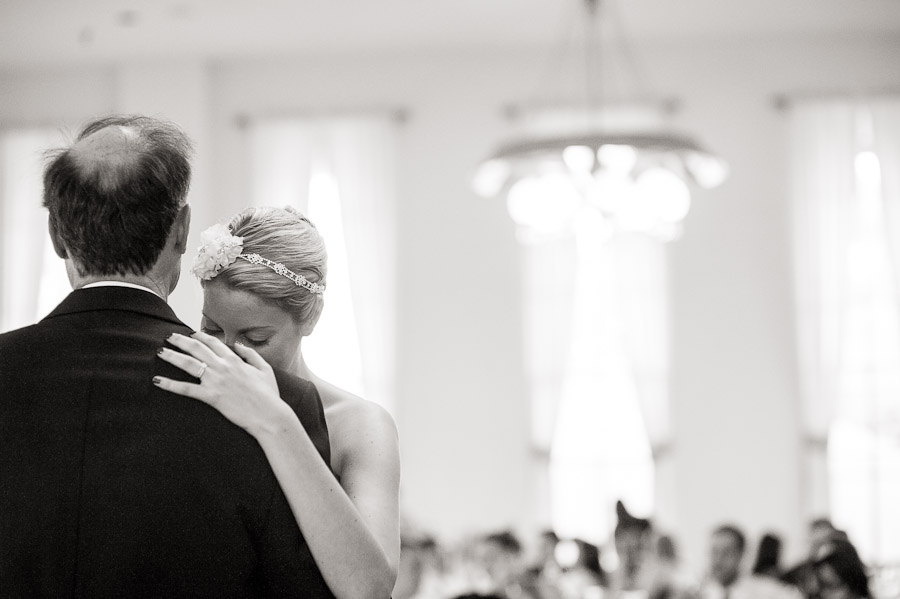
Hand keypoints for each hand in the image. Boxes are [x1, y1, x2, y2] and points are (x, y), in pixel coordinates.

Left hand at [154, 332, 291, 435]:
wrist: (269, 415)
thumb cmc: (269, 394)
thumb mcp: (265, 369)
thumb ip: (250, 354)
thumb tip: (237, 344)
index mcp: (235, 359)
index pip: (213, 342)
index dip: (199, 336)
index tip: (189, 334)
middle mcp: (223, 366)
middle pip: (197, 348)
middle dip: (180, 341)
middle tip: (168, 337)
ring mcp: (216, 381)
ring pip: (188, 364)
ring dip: (172, 356)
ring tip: (160, 352)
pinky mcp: (211, 396)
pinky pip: (186, 389)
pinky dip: (170, 384)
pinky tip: (157, 381)